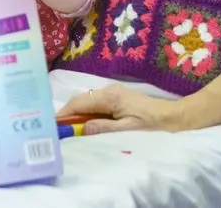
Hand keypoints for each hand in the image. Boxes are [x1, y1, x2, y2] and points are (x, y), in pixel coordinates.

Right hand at [56, 84, 184, 135]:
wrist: (169, 116)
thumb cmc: (149, 123)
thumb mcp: (127, 129)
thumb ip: (104, 128)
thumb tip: (81, 129)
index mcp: (110, 97)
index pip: (80, 103)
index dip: (64, 113)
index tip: (51, 123)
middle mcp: (108, 90)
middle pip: (80, 100)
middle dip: (67, 113)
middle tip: (54, 127)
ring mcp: (111, 92)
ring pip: (86, 102)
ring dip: (75, 113)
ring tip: (64, 127)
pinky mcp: (114, 97)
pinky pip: (93, 104)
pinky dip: (84, 113)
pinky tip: (81, 123)